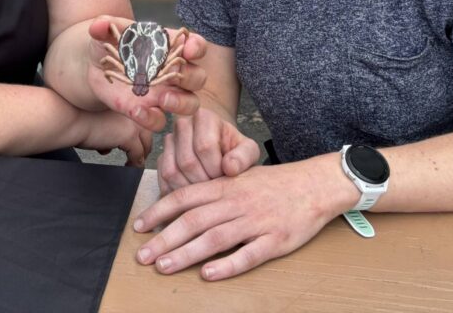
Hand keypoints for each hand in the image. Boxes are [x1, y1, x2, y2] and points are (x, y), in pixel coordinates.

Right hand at [74, 108, 152, 166]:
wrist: (69, 116)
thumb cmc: (75, 116)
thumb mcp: (97, 120)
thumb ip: (106, 131)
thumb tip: (108, 147)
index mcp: (126, 102)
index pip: (141, 120)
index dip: (139, 134)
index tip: (136, 143)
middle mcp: (132, 110)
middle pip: (147, 132)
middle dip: (144, 146)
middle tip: (138, 156)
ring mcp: (133, 123)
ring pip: (145, 144)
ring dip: (141, 156)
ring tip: (134, 164)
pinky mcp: (129, 136)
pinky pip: (138, 155)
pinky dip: (135, 164)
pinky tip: (129, 168)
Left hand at [87, 17, 207, 132]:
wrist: (94, 67)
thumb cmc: (110, 44)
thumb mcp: (105, 33)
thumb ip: (103, 26)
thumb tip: (99, 25)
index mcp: (169, 47)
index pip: (195, 45)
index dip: (197, 47)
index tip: (189, 49)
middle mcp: (172, 71)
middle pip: (198, 77)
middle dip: (192, 78)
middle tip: (176, 77)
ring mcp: (164, 94)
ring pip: (190, 103)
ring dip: (181, 103)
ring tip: (163, 99)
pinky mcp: (148, 111)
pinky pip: (160, 120)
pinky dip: (151, 118)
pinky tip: (136, 112)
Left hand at [133, 156, 347, 279]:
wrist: (314, 185)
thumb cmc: (273, 184)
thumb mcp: (239, 178)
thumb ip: (212, 192)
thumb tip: (180, 207)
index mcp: (225, 186)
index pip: (184, 197)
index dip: (159, 212)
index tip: (139, 226)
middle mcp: (236, 202)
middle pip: (193, 221)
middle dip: (164, 238)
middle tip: (142, 256)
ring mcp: (255, 222)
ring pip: (215, 238)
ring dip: (186, 253)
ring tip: (164, 266)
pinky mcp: (275, 241)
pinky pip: (248, 254)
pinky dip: (227, 265)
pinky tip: (208, 275)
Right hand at [158, 108, 260, 192]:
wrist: (220, 147)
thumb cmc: (234, 150)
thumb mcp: (248, 150)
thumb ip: (244, 157)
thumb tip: (230, 168)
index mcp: (204, 117)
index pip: (204, 146)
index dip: (216, 168)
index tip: (226, 176)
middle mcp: (182, 125)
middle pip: (187, 162)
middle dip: (204, 182)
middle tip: (217, 189)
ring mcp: (169, 142)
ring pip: (171, 172)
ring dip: (190, 190)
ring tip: (206, 193)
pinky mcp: (161, 159)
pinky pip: (162, 181)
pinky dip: (177, 194)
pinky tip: (193, 195)